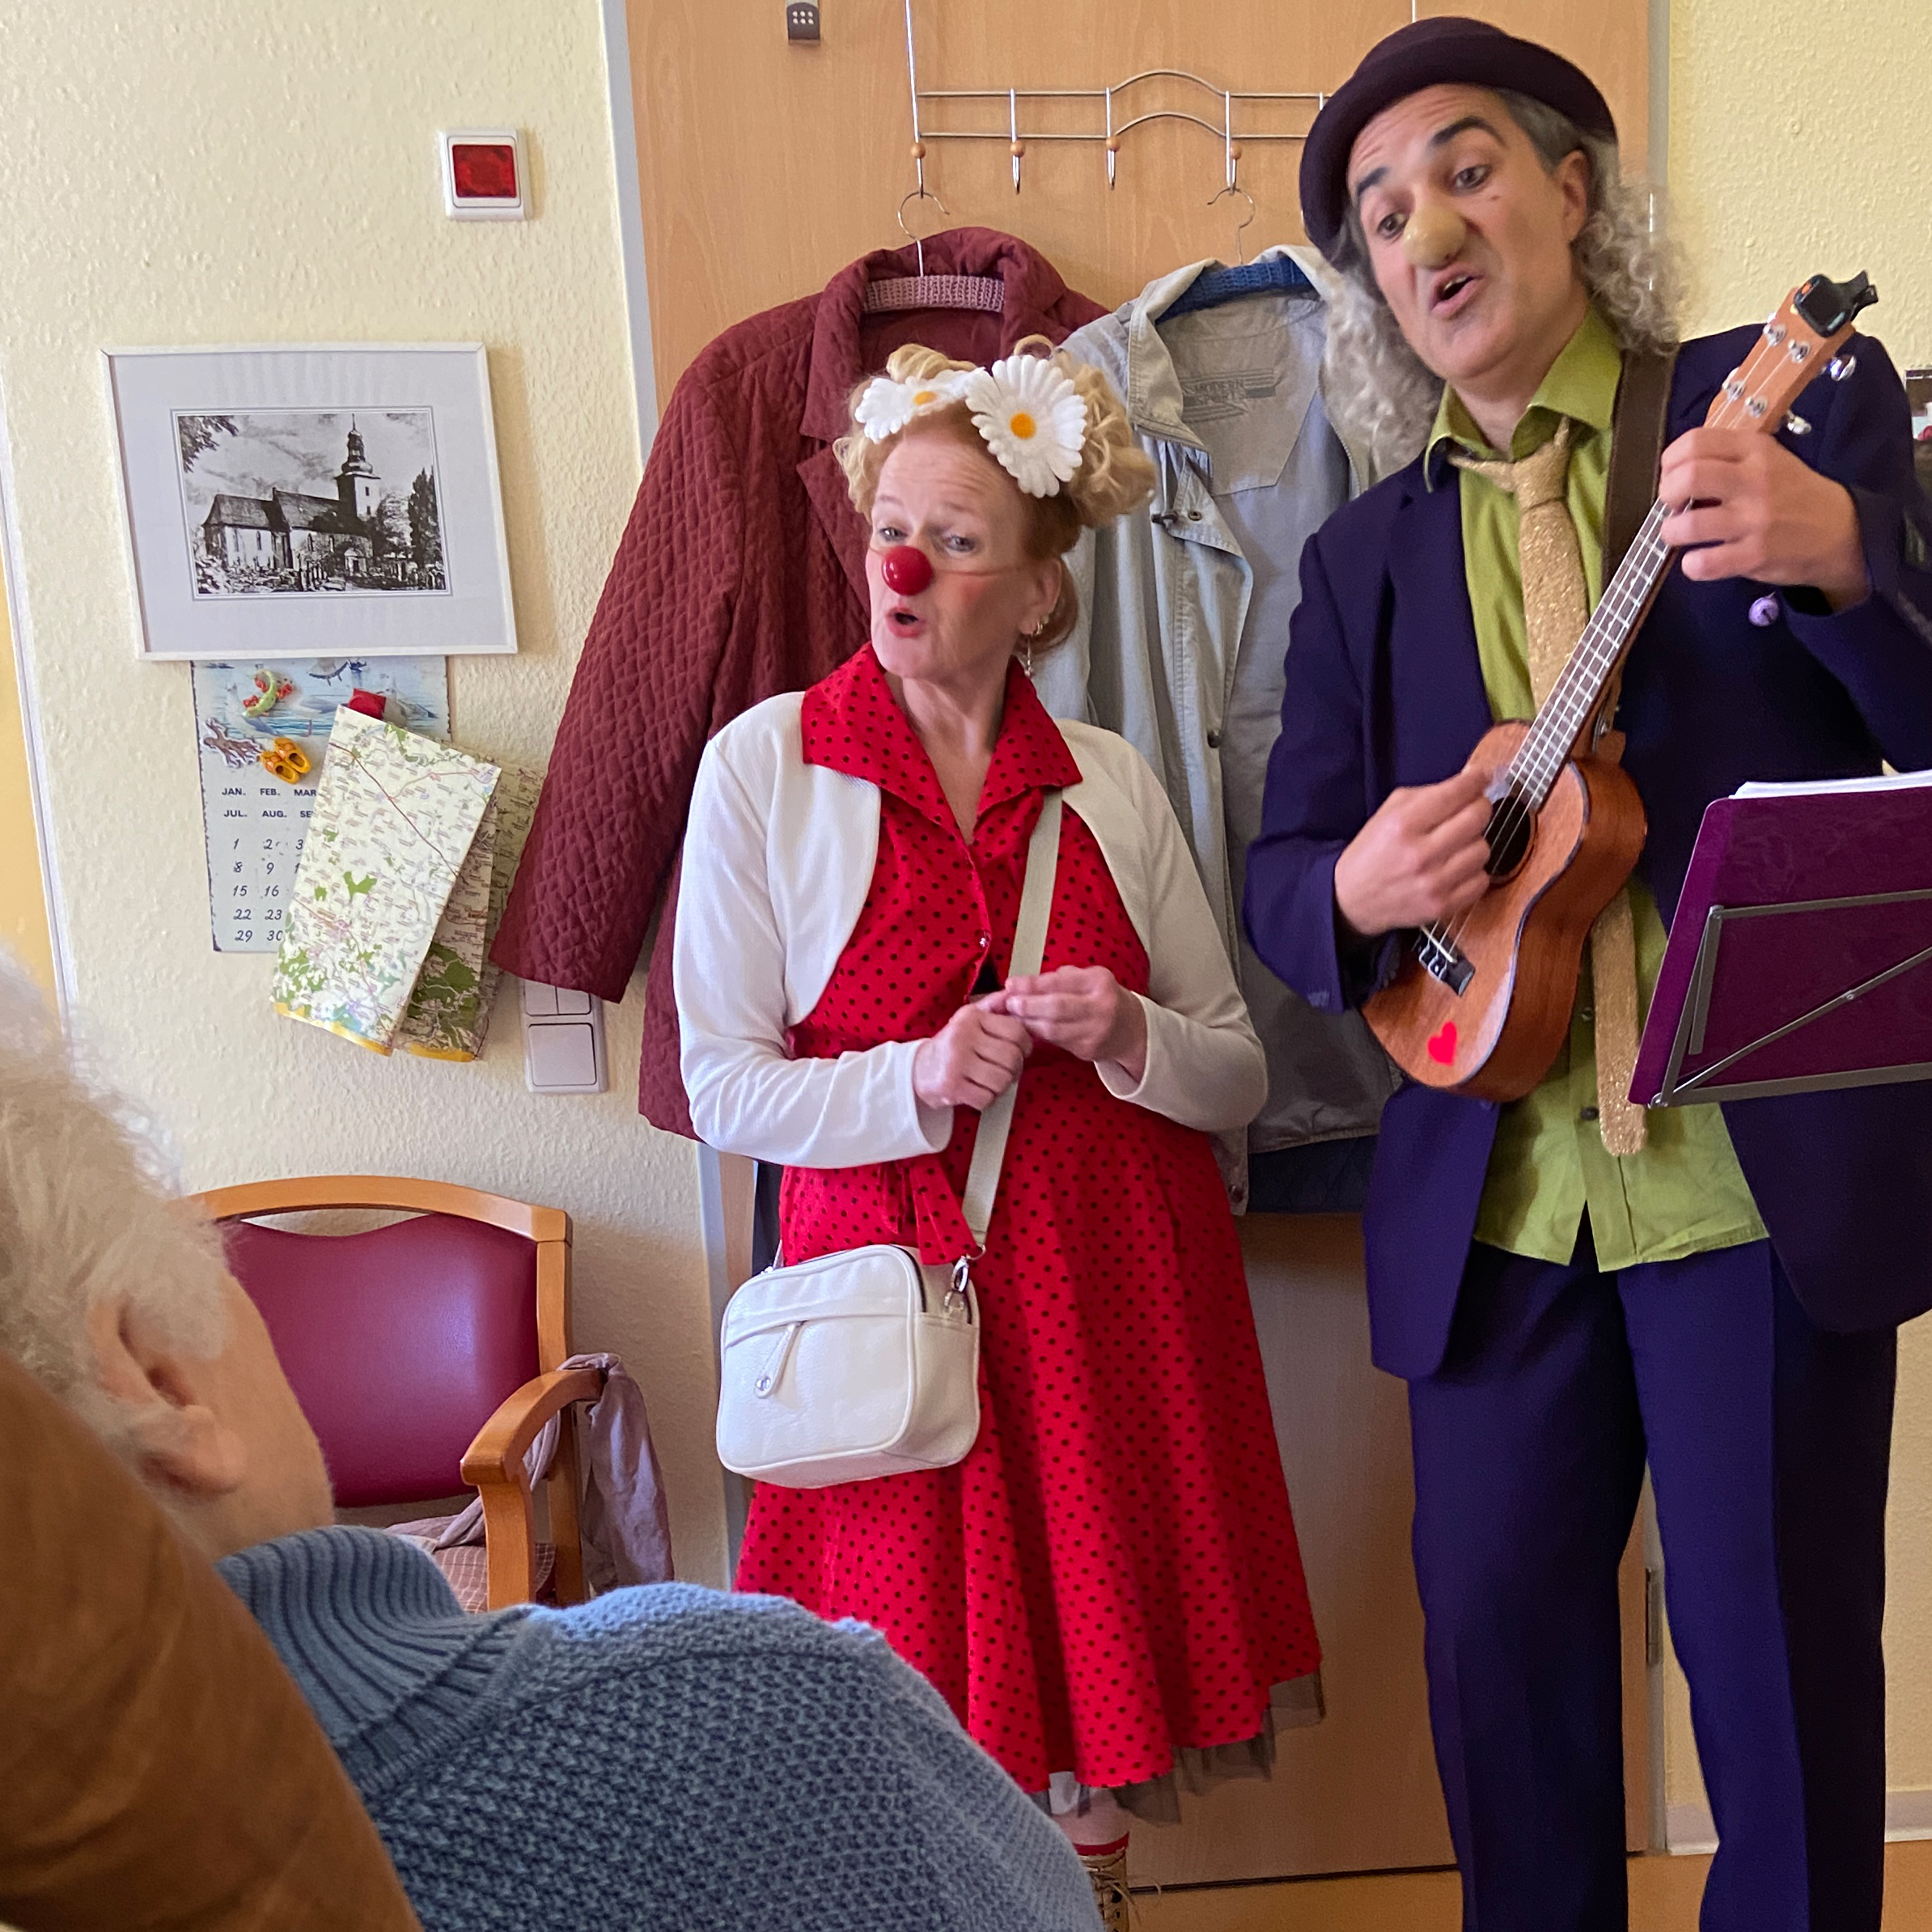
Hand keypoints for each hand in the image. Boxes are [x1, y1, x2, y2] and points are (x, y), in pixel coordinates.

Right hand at [911, 994, 1032, 1111]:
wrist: (918, 1068)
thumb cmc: (953, 1044)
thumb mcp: (970, 1019)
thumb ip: (993, 1006)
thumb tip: (1013, 992)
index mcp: (971, 1017)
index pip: (1015, 1031)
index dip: (1026, 1045)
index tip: (1021, 1051)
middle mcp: (963, 1036)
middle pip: (1011, 1058)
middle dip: (1015, 1069)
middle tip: (1007, 1070)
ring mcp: (956, 1062)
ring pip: (1001, 1080)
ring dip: (1001, 1086)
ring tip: (991, 1081)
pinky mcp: (951, 1085)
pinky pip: (987, 1098)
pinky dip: (987, 1099)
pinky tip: (978, 1091)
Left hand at [998, 967, 1148, 1081]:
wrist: (1131, 1029)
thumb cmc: (1101, 998)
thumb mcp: (1087, 979)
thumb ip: (1057, 979)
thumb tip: (1020, 985)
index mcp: (1099, 982)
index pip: (1060, 982)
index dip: (1032, 985)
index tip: (1011, 984)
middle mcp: (1101, 1007)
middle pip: (1057, 1007)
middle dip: (1028, 1006)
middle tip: (1009, 1003)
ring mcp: (1095, 1032)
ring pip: (1053, 1029)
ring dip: (1028, 1023)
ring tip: (1014, 1016)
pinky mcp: (1088, 1051)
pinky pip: (1056, 1041)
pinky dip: (1039, 1034)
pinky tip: (1030, 1028)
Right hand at [1333, 764, 1493, 940]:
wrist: (1351, 900)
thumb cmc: (1372, 852)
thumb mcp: (1388, 813)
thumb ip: (1428, 794)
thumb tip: (1470, 780)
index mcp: (1403, 824)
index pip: (1456, 793)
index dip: (1475, 780)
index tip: (1481, 777)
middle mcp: (1420, 853)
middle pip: (1477, 818)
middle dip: (1479, 807)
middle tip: (1471, 809)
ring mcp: (1433, 883)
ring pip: (1483, 849)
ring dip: (1474, 843)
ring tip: (1456, 845)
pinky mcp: (1442, 906)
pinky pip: (1481, 880)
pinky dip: (1473, 872)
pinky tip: (1456, 869)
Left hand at [1659, 426, 1868, 609]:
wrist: (1843, 531)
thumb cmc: (1794, 494)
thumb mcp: (1769, 460)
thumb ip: (1727, 459)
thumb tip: (1676, 472)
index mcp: (1755, 450)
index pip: (1695, 442)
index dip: (1671, 462)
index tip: (1672, 476)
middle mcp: (1755, 480)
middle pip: (1687, 478)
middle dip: (1667, 493)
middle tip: (1674, 505)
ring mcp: (1755, 519)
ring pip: (1688, 525)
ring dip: (1672, 532)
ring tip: (1680, 534)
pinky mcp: (1756, 555)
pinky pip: (1704, 563)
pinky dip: (1692, 565)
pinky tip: (1699, 560)